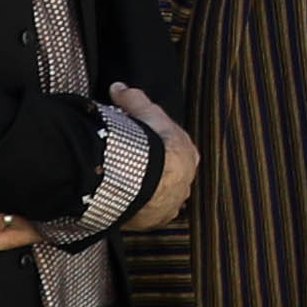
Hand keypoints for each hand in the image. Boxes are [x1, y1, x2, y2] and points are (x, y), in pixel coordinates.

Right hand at [107, 93, 200, 225]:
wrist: (146, 176)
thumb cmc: (151, 141)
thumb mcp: (144, 112)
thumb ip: (133, 99)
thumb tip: (119, 87)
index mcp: (188, 156)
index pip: (179, 153)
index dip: (164, 150)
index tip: (148, 149)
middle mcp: (185, 182)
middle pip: (171, 178)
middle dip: (157, 175)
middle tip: (135, 171)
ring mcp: (172, 203)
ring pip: (161, 199)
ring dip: (148, 195)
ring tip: (127, 190)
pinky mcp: (156, 220)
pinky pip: (147, 216)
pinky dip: (137, 211)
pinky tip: (124, 206)